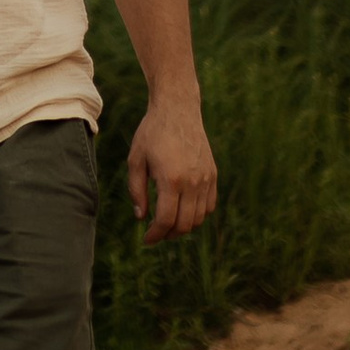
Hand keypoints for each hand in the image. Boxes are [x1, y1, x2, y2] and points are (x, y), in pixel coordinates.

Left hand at [128, 91, 218, 241]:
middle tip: (156, 234)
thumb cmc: (152, 133)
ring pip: (199, 218)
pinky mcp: (213, 174)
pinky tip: (184, 210)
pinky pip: (210, 205)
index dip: (155, 235)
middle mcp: (192, 182)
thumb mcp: (136, 160)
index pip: (166, 220)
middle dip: (169, 234)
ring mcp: (206, 179)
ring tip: (168, 224)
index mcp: (171, 179)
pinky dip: (198, 214)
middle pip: (185, 224)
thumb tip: (142, 217)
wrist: (178, 109)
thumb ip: (137, 190)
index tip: (146, 240)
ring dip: (184, 226)